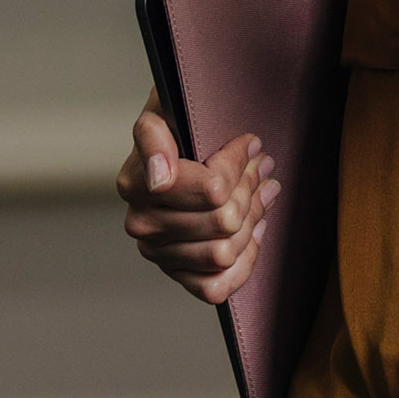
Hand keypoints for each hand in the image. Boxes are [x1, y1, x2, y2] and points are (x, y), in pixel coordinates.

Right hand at [116, 103, 277, 306]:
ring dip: (253, 219)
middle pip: (224, 221)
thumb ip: (153, 136)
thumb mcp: (161, 110)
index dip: (238, 165)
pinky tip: (254, 230)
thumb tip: (160, 179)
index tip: (250, 144)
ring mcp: (158, 253)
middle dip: (250, 188)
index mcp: (134, 184)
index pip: (213, 190)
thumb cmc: (172, 123)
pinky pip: (215, 287)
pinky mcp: (175, 273)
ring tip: (264, 191)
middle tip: (262, 166)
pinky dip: (242, 263)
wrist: (170, 147)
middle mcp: (141, 224)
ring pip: (224, 253)